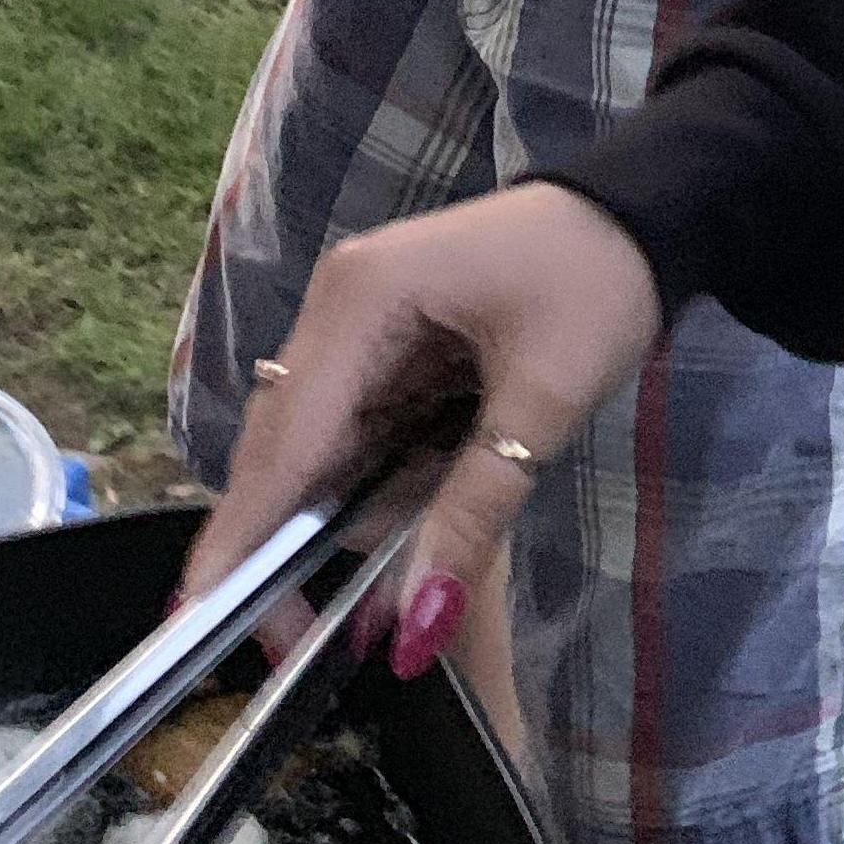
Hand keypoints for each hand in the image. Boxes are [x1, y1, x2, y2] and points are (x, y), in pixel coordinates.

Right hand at [176, 186, 662, 678]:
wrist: (649, 209)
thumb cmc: (600, 280)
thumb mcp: (546, 401)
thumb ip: (473, 512)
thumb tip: (418, 627)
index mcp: (363, 298)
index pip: (283, 441)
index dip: (241, 538)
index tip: (194, 624)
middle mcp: (339, 302)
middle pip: (285, 448)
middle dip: (298, 543)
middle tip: (314, 635)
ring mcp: (357, 314)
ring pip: (319, 444)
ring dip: (354, 507)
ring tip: (411, 543)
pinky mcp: (384, 334)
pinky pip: (356, 425)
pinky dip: (380, 473)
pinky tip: (426, 492)